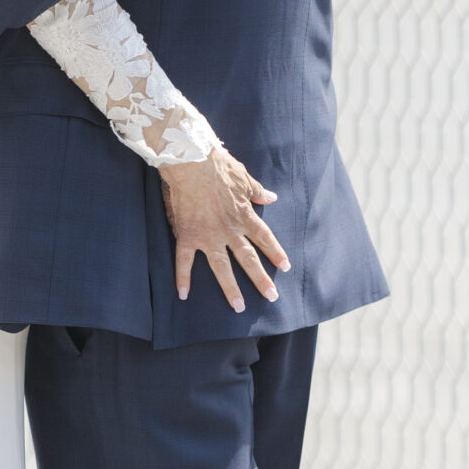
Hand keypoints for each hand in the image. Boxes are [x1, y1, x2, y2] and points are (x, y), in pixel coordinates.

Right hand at [159, 148, 289, 312]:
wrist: (192, 161)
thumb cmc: (219, 166)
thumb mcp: (245, 177)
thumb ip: (258, 191)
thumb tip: (272, 197)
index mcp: (244, 215)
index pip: (265, 238)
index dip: (276, 253)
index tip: (285, 267)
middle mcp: (229, 230)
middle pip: (248, 259)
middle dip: (261, 279)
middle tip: (272, 297)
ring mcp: (208, 236)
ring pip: (222, 267)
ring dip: (230, 288)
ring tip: (237, 306)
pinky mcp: (187, 235)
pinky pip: (184, 261)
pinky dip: (183, 278)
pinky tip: (183, 295)